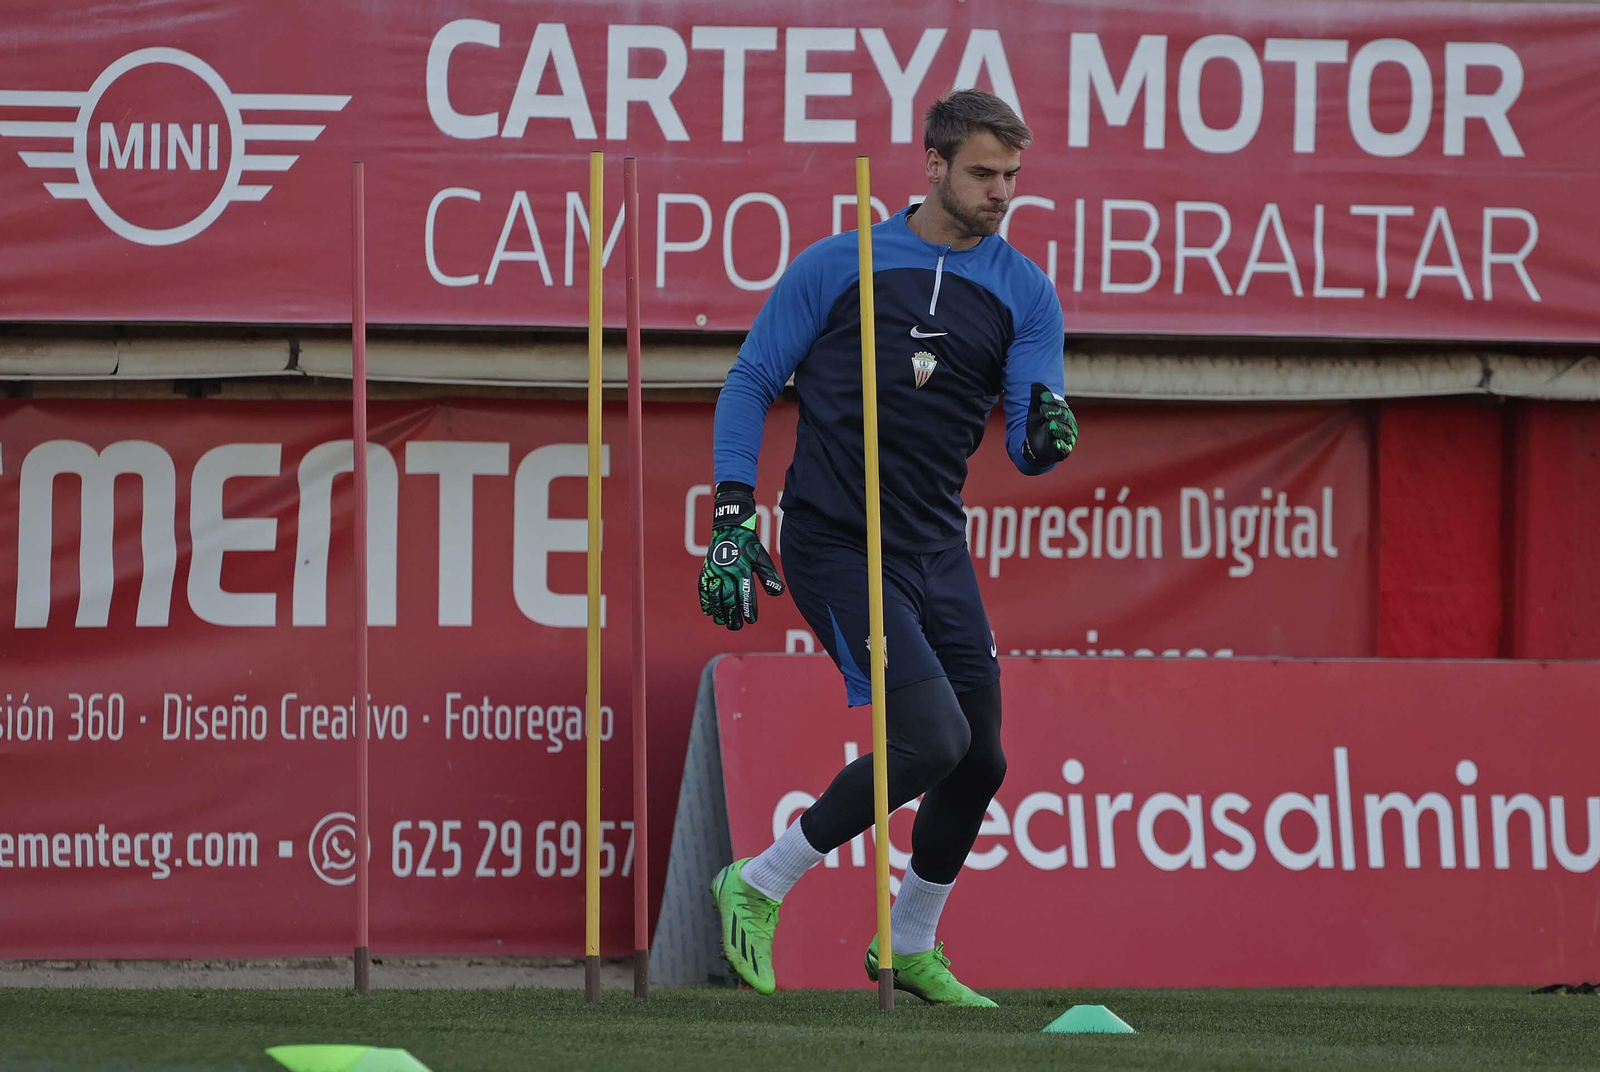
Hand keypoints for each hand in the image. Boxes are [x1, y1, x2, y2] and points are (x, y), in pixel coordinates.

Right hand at [698, 483, 784, 630]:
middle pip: (728, 598)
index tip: (751, 620)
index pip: (745, 594)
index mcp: (743, 569)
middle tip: (736, 627)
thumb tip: (778, 593)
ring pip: (715, 596)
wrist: (730, 528)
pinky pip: (703, 588)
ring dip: (718, 611)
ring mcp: (715, 570)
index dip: (748, 609)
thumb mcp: (762, 559)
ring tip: (723, 622)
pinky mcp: (706, 569)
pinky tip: (709, 611)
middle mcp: (727, 571)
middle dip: (732, 615)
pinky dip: (705, 600)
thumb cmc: (749, 546)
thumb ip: (769, 576)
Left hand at [1023, 382, 1077, 466]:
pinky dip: (1060, 446)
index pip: (1060, 404)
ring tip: (1049, 425)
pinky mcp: (1063, 451)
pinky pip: (1064, 448)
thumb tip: (1035, 384)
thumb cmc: (1038, 426)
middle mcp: (1068, 424)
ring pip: (1065, 432)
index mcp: (1062, 412)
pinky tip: (1056, 443)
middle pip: (1064, 416)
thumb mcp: (1034, 412)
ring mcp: (1067, 438)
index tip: (1043, 398)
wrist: (1036, 448)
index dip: (1052, 401)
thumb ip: (1036, 399)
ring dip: (1057, 428)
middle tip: (1043, 411)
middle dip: (1054, 413)